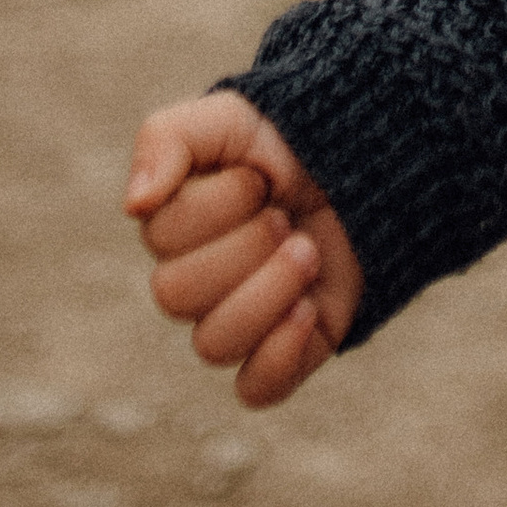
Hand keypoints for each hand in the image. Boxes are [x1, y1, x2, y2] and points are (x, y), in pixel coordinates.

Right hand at [126, 90, 363, 407]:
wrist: (372, 157)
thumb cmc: (289, 137)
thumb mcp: (228, 117)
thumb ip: (166, 140)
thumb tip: (134, 202)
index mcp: (175, 230)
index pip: (164, 242)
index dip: (216, 205)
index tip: (259, 175)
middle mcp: (199, 281)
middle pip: (178, 297)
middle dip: (244, 246)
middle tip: (285, 216)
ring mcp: (243, 319)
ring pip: (213, 345)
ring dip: (267, 291)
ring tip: (307, 251)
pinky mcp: (287, 350)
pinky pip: (256, 389)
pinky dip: (277, 357)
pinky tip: (306, 310)